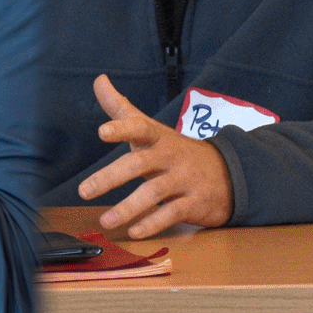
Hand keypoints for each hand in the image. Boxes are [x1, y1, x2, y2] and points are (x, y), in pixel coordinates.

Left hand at [77, 75, 232, 238]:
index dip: (122, 128)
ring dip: (127, 208)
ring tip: (105, 220)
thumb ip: (122, 108)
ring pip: (154, 193)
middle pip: (140, 165)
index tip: (102, 132)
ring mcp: (184, 180)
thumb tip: (99, 80)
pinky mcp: (195, 203)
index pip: (139, 127)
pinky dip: (153, 224)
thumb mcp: (151, 128)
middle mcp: (170, 157)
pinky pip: (172, 214)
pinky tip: (134, 232)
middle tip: (84, 190)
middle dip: (110, 177)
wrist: (228, 173)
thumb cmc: (176, 150)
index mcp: (158, 137)